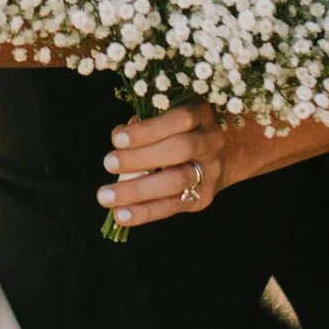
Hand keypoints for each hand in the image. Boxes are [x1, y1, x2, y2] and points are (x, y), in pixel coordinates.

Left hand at [97, 104, 235, 229]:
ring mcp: (211, 171)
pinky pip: (173, 206)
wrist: (221, 155)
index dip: (148, 130)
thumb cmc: (179, 129)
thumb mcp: (167, 117)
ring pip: (177, 181)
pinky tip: (122, 215)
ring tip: (107, 197)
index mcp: (201, 113)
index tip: (118, 139)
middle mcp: (211, 141)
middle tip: (108, 163)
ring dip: (138, 190)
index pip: (180, 119)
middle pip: (180, 149)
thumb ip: (144, 125)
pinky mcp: (205, 197)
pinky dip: (145, 212)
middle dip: (141, 158)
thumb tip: (119, 139)